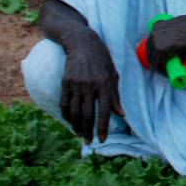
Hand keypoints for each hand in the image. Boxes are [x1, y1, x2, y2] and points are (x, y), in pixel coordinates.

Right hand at [60, 28, 124, 143]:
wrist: (82, 43)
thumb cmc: (102, 60)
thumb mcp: (113, 75)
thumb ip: (116, 96)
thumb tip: (121, 115)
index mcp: (105, 84)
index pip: (105, 110)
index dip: (103, 127)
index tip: (102, 140)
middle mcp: (90, 85)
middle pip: (88, 114)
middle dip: (88, 131)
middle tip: (89, 143)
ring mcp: (76, 84)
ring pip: (75, 111)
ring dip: (77, 126)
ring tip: (80, 135)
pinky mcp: (65, 82)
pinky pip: (64, 103)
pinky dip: (67, 115)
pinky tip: (70, 122)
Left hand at [147, 15, 185, 76]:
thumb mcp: (179, 32)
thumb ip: (172, 40)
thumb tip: (172, 54)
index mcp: (156, 26)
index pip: (151, 44)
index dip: (154, 54)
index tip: (159, 61)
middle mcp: (153, 33)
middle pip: (150, 52)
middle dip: (155, 62)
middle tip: (163, 69)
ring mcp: (156, 41)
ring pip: (153, 59)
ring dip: (159, 68)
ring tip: (166, 73)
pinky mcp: (161, 49)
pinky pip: (160, 63)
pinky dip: (163, 70)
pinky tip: (168, 74)